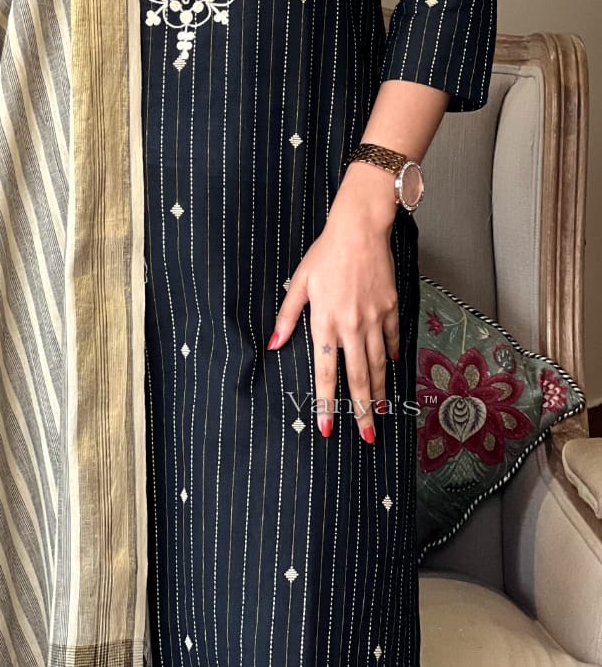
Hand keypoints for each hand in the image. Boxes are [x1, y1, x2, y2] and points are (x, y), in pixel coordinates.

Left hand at [267, 196, 399, 442]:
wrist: (360, 231)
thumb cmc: (325, 254)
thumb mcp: (299, 283)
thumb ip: (288, 317)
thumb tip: (274, 344)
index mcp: (325, 323)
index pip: (325, 372)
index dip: (325, 402)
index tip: (326, 427)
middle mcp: (352, 327)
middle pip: (358, 378)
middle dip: (362, 410)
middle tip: (365, 435)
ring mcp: (375, 320)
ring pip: (379, 365)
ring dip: (380, 392)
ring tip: (382, 413)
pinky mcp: (391, 309)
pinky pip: (392, 340)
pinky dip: (392, 356)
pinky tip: (392, 370)